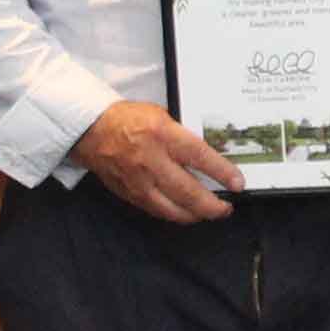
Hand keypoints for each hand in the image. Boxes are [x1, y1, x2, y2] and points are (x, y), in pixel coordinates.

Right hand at [76, 99, 242, 221]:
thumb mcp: (162, 116)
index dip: (222, 173)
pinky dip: (174, 214)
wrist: (92, 130)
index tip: (237, 184)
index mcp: (162, 135)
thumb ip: (183, 137)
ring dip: (195, 214)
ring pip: (172, 209)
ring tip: (209, 213)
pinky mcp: (129, 194)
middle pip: (188, 191)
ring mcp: (139, 181)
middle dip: (212, 205)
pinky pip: (156, 210)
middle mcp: (151, 160)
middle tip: (226, 208)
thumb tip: (209, 158)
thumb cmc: (129, 119)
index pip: (200, 157)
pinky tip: (185, 212)